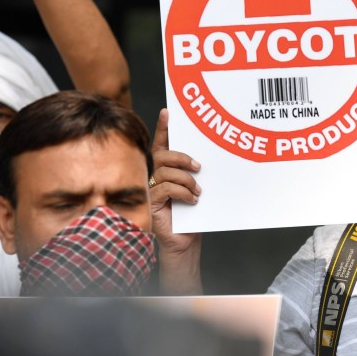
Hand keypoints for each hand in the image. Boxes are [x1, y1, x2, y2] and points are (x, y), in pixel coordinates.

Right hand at [150, 109, 203, 292]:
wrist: (186, 243)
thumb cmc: (192, 216)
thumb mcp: (196, 188)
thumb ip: (194, 172)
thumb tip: (205, 156)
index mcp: (165, 171)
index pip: (162, 145)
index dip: (163, 128)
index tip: (169, 112)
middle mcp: (154, 178)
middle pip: (162, 155)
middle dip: (182, 156)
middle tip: (199, 166)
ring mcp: (150, 191)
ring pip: (165, 171)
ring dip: (186, 179)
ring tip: (198, 190)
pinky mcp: (151, 204)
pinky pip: (165, 189)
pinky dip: (182, 192)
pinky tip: (193, 200)